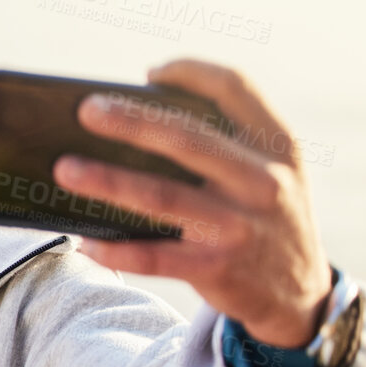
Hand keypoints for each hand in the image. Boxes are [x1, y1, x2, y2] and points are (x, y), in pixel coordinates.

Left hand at [53, 59, 333, 347]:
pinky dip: (116, 250)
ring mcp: (240, 227)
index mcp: (277, 146)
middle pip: (188, 139)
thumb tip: (135, 114)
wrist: (299, 294)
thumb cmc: (263, 216)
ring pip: (162, 198)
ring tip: (65, 169)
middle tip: (86, 109)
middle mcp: (263, 182)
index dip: (191, 73)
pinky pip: (155, 257)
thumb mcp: (268, 172)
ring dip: (108, 181)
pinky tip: (86, 241)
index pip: (236, 88)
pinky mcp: (218, 269)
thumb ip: (225, 141)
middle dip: (132, 121)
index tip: (151, 72)